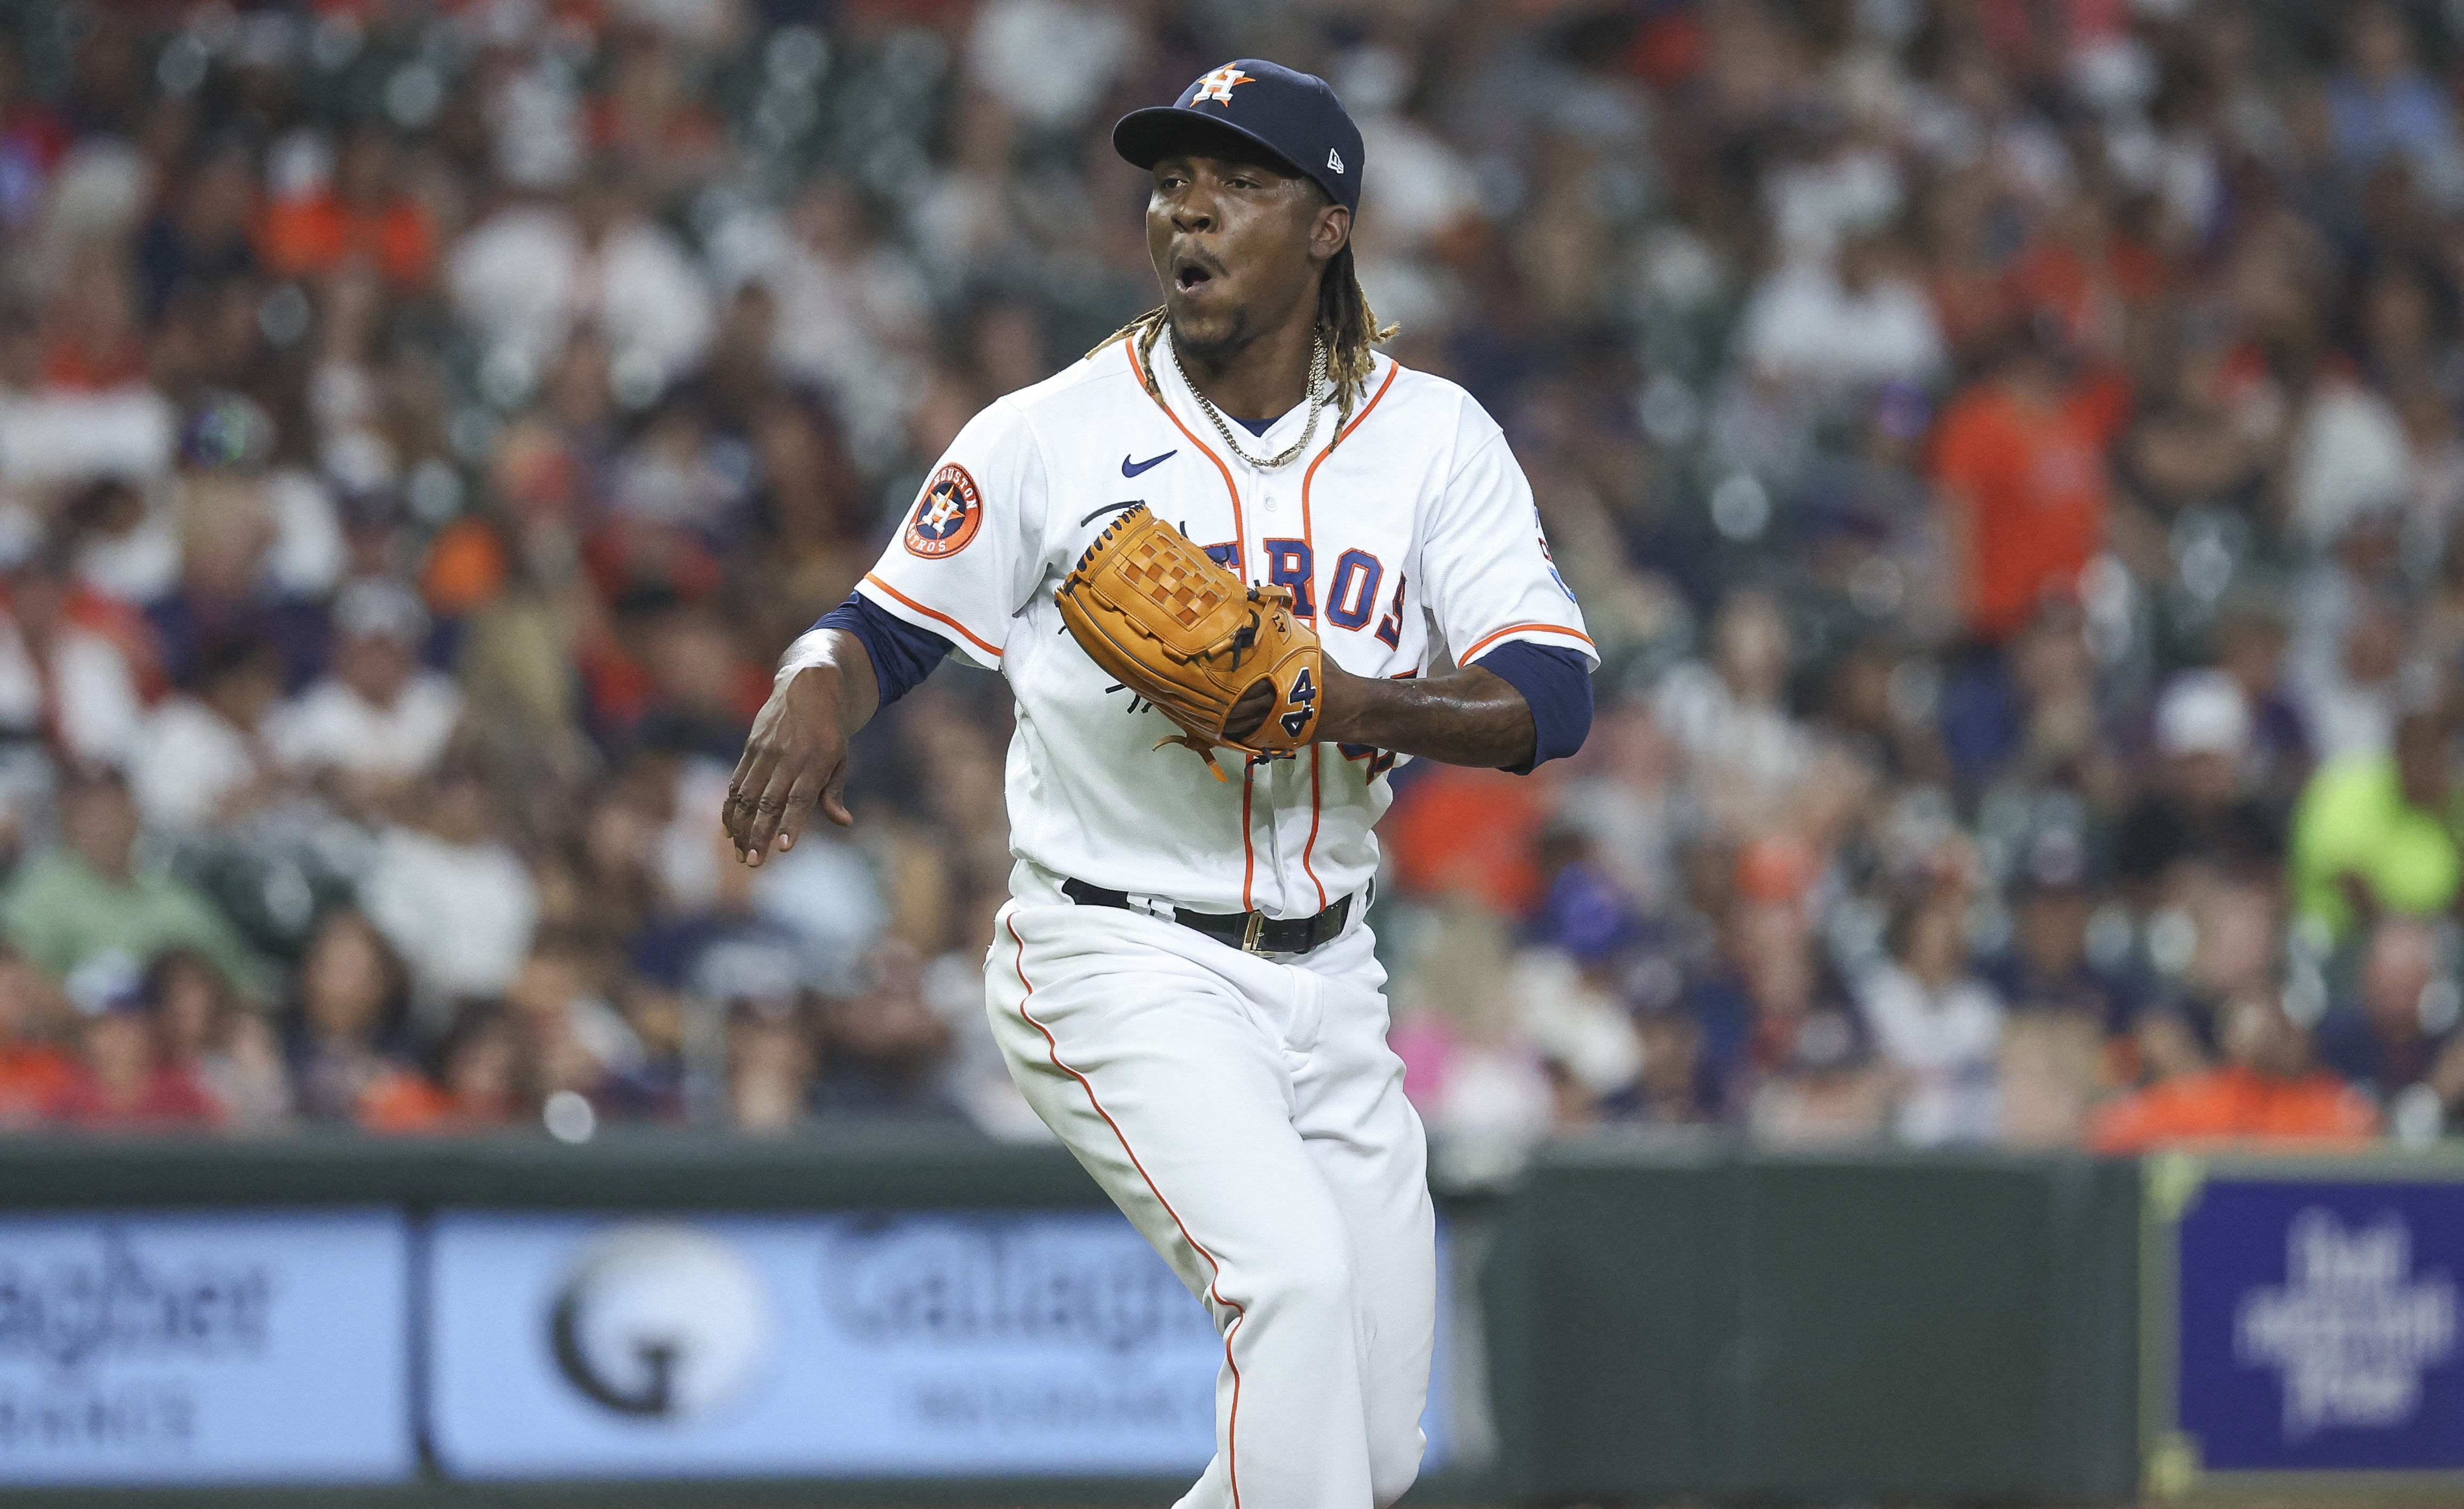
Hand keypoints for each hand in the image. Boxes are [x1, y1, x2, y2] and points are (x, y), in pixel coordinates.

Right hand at [725, 664, 855, 865]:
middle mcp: (788, 756)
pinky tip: (728, 830)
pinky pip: (736, 782)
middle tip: (753, 862)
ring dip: (740, 827)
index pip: (801, 797)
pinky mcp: (750, 748)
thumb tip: (844, 821)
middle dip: (759, 834)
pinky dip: (730, 808)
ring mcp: (765, 752)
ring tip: (739, 854)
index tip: (783, 847)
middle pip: (769, 801)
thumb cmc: (829, 731)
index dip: (791, 823)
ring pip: (747, 795)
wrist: (808, 685)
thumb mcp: (840, 756)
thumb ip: (835, 791)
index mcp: (817, 760)